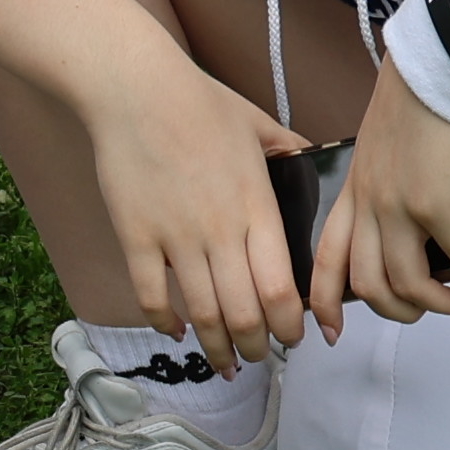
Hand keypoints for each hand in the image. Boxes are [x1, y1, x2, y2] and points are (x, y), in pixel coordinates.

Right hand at [77, 45, 313, 374]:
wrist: (133, 88)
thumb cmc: (197, 101)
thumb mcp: (257, 124)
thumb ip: (290, 150)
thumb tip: (316, 157)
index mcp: (256, 208)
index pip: (282, 290)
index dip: (291, 326)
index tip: (295, 337)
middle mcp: (219, 231)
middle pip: (245, 315)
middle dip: (258, 348)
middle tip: (261, 357)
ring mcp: (175, 238)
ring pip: (202, 315)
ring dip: (218, 348)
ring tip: (226, 361)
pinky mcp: (135, 237)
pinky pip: (152, 297)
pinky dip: (166, 323)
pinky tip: (177, 331)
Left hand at [309, 65, 449, 331]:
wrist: (438, 69)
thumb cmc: (418, 99)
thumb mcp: (382, 148)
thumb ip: (388, 184)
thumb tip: (420, 218)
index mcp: (352, 191)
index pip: (323, 259)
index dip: (324, 302)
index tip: (330, 331)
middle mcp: (368, 204)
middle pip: (366, 285)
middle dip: (396, 312)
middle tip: (425, 310)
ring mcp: (399, 207)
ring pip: (406, 284)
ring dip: (441, 305)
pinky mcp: (437, 203)